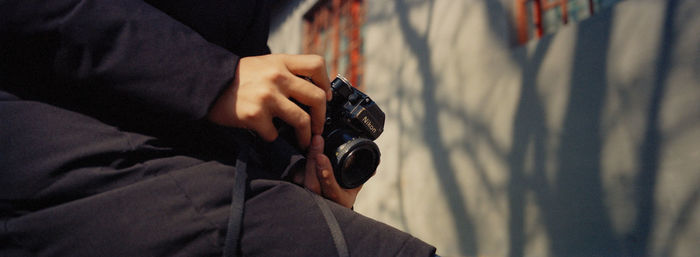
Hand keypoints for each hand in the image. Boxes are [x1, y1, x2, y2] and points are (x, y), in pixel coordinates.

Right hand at [208, 54, 331, 148]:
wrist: (206, 84)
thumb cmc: (237, 77)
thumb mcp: (264, 64)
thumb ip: (285, 72)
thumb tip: (309, 89)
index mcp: (281, 62)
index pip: (316, 65)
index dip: (326, 83)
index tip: (325, 97)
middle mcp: (277, 77)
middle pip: (317, 98)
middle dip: (321, 117)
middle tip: (318, 127)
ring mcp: (267, 97)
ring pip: (302, 121)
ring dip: (305, 136)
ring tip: (303, 141)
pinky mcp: (255, 116)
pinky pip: (275, 133)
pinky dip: (273, 137)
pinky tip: (267, 133)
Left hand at [294, 135, 360, 207]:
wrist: (328, 205)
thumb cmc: (343, 193)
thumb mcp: (355, 185)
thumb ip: (364, 173)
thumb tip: (377, 161)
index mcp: (339, 201)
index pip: (331, 190)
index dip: (326, 175)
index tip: (321, 157)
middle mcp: (322, 202)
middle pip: (313, 183)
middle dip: (313, 159)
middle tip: (317, 140)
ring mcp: (307, 198)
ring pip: (302, 179)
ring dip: (307, 159)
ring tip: (312, 141)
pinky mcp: (298, 190)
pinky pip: (296, 176)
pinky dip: (299, 162)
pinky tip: (304, 148)